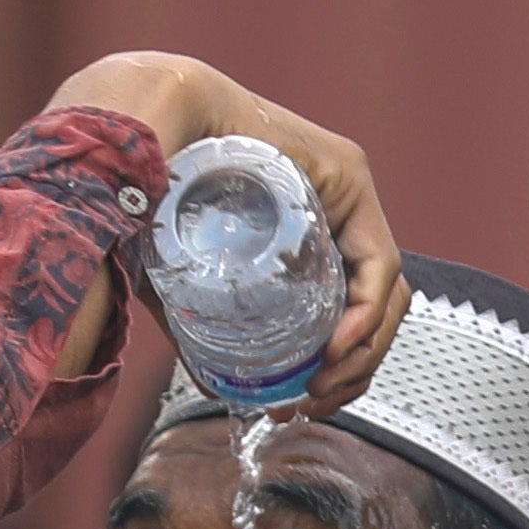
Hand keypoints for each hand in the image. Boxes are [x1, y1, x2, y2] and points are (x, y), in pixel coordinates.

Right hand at [44, 54, 408, 401]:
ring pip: (387, 292)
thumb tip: (216, 387)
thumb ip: (204, 326)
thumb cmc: (152, 195)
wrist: (141, 126)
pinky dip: (367, 315)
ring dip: (364, 354)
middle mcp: (339, 212)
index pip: (351, 312)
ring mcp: (350, 193)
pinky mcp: (349, 176)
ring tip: (319, 385)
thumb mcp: (186, 279)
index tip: (300, 400)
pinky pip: (380, 262)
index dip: (339, 366)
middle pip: (375, 309)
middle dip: (352, 371)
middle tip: (309, 402)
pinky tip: (335, 347)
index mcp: (312, 234)